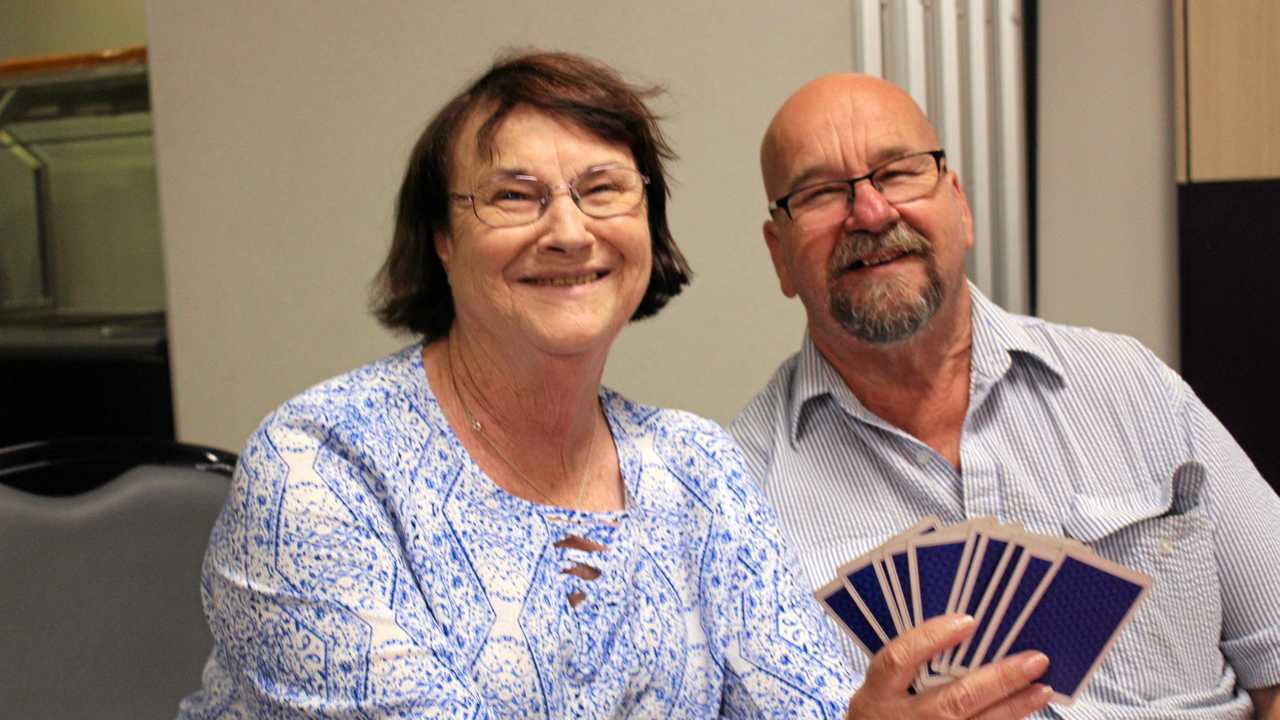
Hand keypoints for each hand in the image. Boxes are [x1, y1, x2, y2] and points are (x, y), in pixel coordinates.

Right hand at [845, 615, 1051, 719]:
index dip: (932, 638)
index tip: (967, 621)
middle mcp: (903, 718)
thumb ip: (908, 665)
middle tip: (1034, 660)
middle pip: (955, 699)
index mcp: (878, 691)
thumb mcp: (878, 688)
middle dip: (999, 679)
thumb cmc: (880, 714)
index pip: (900, 659)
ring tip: (1041, 688)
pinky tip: (1022, 711)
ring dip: (1014, 707)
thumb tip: (962, 631)